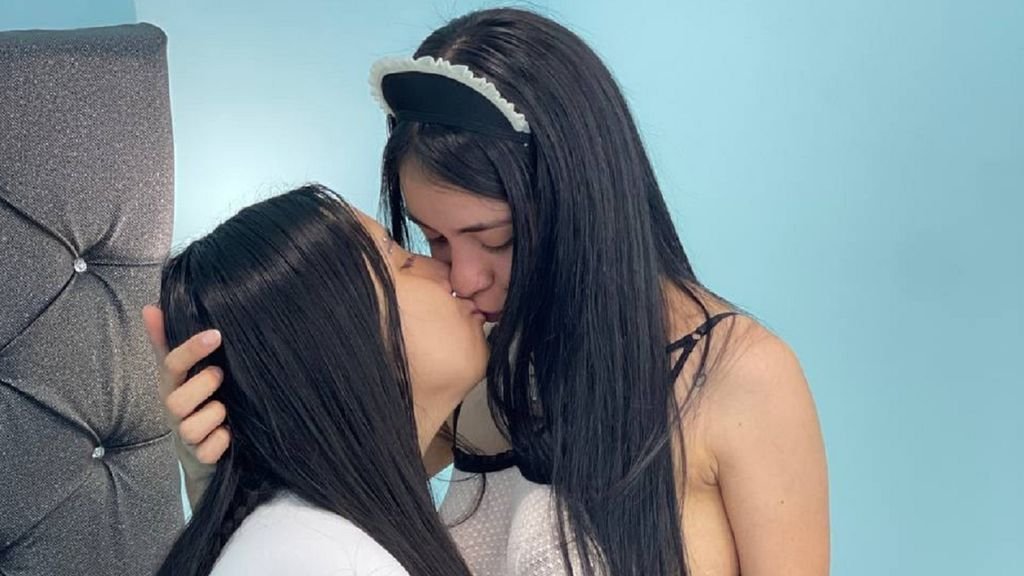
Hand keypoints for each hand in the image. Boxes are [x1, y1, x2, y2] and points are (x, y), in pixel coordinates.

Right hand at [142, 304, 230, 466]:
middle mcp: (174, 412)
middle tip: (221, 375)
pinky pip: (209, 451)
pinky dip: (222, 441)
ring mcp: (186, 437)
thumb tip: (150, 307)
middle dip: (203, 385)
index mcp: (171, 386)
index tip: (215, 334)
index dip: (191, 349)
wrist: (199, 453)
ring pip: (193, 428)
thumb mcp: (181, 372)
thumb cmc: (193, 402)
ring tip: (225, 410)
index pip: (171, 364)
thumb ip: (166, 341)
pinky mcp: (200, 458)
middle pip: (177, 400)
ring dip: (215, 415)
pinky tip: (229, 434)